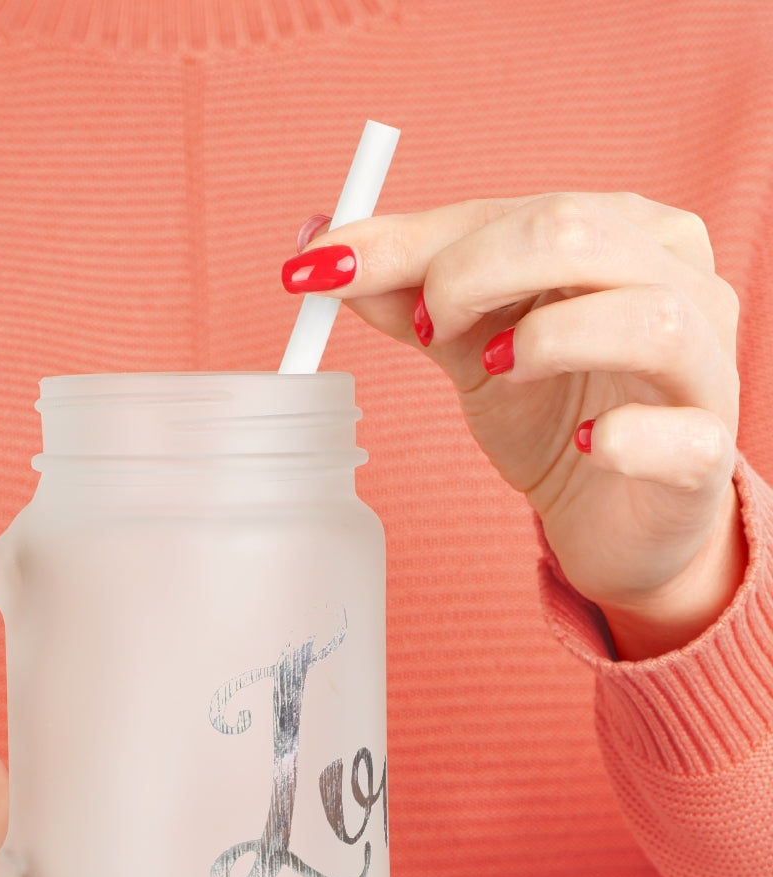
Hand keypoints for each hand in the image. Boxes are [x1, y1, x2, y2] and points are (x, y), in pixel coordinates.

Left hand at [285, 193, 744, 658]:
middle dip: (470, 274)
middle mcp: (678, 280)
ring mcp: (705, 366)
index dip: (410, 240)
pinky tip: (586, 446)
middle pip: (576, 234)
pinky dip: (623, 437)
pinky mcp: (707, 452)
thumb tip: (320, 249)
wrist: (612, 514)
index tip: (322, 269)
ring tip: (494, 371)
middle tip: (425, 329)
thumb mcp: (469, 345)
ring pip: (647, 317)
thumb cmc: (551, 412)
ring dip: (546, 340)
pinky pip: (680, 434)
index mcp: (620, 234)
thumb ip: (407, 295)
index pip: (511, 211)